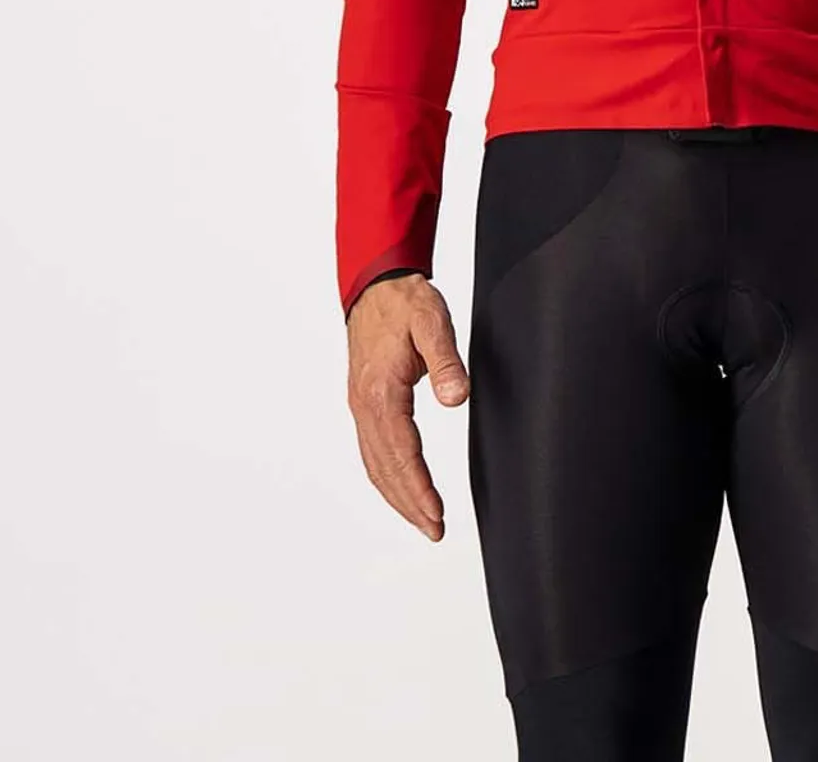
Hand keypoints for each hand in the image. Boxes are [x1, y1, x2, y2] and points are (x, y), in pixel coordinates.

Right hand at [345, 273, 470, 540]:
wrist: (376, 285)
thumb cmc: (406, 302)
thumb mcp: (433, 322)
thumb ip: (446, 360)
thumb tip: (456, 399)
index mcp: (381, 392)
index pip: (402, 453)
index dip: (419, 488)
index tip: (437, 514)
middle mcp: (364, 406)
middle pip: (385, 468)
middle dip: (409, 504)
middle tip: (434, 531)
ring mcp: (360, 406)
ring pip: (375, 464)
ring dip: (397, 496)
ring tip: (423, 520)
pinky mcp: (363, 403)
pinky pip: (372, 450)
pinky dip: (387, 476)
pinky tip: (401, 487)